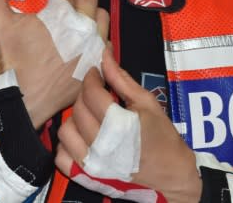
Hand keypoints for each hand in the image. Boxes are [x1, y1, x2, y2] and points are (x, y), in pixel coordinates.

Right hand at [0, 0, 107, 128]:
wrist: (25, 100)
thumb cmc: (12, 60)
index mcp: (61, 14)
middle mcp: (83, 27)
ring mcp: (93, 47)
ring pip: (102, 17)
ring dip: (93, 7)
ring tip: (84, 5)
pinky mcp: (96, 65)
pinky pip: (106, 43)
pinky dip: (99, 34)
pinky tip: (91, 34)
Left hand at [56, 50, 201, 202]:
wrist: (171, 174)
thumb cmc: (162, 137)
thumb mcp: (147, 103)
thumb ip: (122, 80)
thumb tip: (105, 55)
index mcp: (117, 125)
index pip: (91, 93)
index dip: (92, 77)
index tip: (96, 73)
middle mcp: (99, 146)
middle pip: (78, 109)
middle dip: (86, 94)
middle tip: (98, 92)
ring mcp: (90, 163)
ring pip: (65, 131)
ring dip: (75, 118)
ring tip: (91, 115)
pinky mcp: (86, 176)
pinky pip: (61, 157)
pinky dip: (67, 144)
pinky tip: (82, 136)